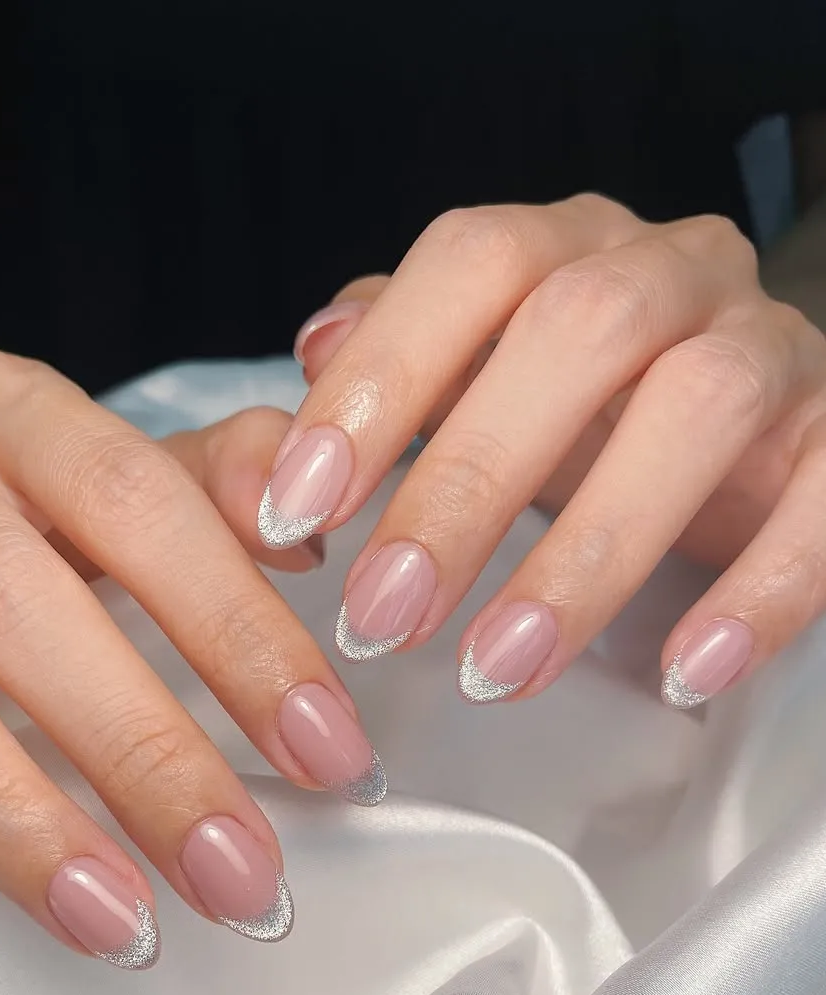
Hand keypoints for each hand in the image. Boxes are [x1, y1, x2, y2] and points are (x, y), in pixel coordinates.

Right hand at [0, 352, 384, 963]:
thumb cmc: (45, 502)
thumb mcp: (143, 470)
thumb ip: (231, 483)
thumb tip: (313, 523)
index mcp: (21, 413)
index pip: (139, 504)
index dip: (239, 633)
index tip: (327, 753)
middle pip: (10, 601)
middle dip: (137, 753)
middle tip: (233, 873)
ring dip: (5, 810)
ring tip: (111, 918)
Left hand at [265, 195, 825, 707]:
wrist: (745, 432)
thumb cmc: (585, 409)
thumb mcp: (480, 378)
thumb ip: (398, 355)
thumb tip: (315, 348)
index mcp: (569, 247)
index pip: (474, 262)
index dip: (381, 380)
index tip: (296, 510)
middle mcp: (674, 272)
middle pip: (577, 333)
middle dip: (466, 484)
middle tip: (383, 616)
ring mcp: (770, 349)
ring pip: (699, 410)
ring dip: (588, 553)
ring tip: (498, 667)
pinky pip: (823, 503)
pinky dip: (757, 593)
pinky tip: (684, 673)